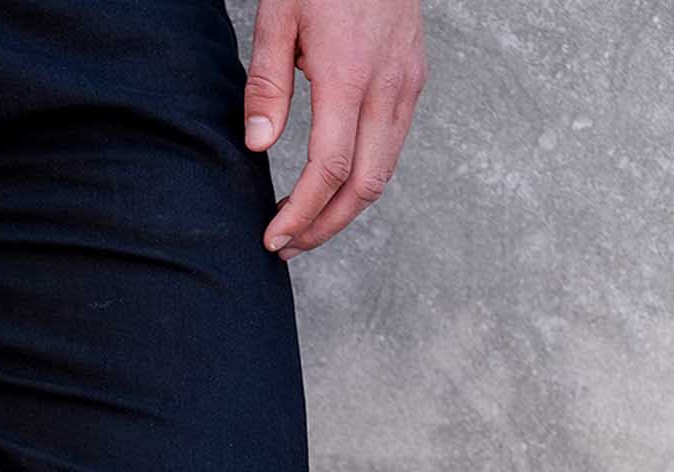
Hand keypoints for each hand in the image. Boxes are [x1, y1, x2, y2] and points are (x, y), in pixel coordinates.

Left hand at [244, 0, 426, 258]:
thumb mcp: (278, 15)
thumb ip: (266, 84)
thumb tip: (260, 146)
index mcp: (350, 74)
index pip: (331, 168)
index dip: (302, 213)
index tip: (274, 238)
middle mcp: (388, 85)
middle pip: (365, 186)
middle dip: (324, 226)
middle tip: (286, 246)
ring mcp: (408, 83)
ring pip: (384, 171)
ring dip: (344, 209)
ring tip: (303, 225)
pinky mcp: (414, 78)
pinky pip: (392, 146)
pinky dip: (363, 179)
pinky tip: (331, 186)